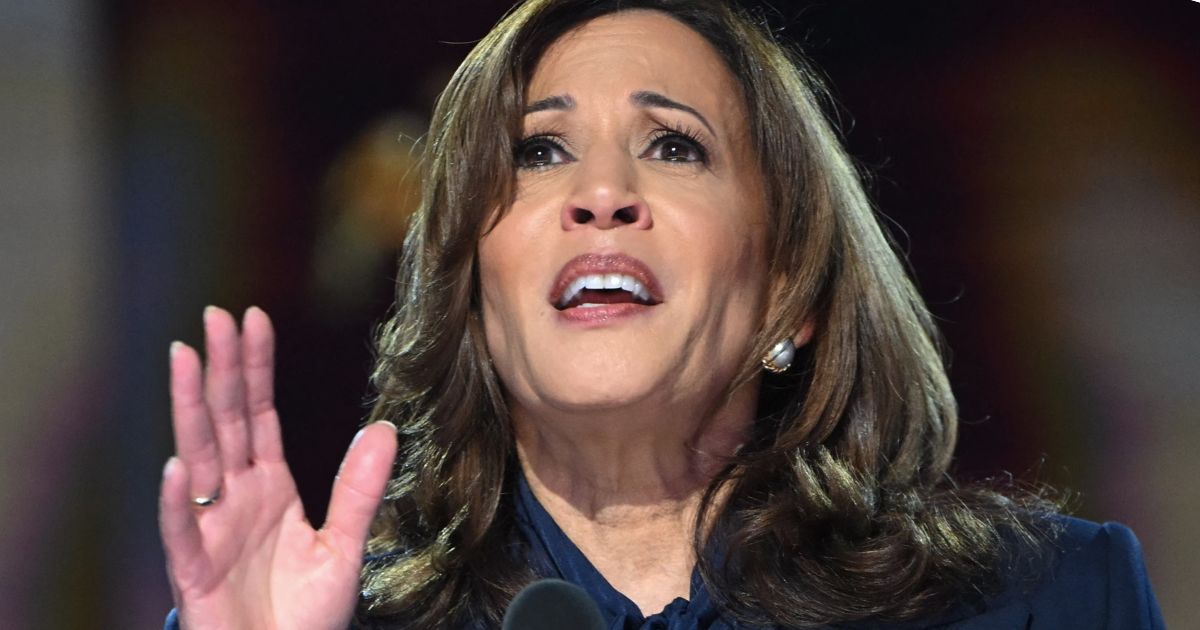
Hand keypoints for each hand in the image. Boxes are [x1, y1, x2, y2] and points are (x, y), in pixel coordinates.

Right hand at [158, 306, 397, 629]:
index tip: (253, 318)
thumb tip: (384, 430)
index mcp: (268, 488)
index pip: (257, 414)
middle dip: (221, 369)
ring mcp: (210, 531)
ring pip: (197, 459)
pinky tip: (176, 466)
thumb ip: (358, 490)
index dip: (255, 368)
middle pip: (225, 422)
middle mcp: (234, 499)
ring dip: (190, 411)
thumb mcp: (344, 546)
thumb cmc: (304, 615)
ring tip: (185, 360)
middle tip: (214, 316)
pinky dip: (177, 502)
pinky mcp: (195, 572)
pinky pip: (183, 532)